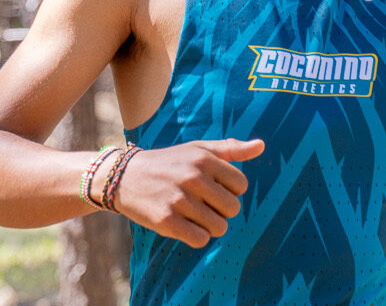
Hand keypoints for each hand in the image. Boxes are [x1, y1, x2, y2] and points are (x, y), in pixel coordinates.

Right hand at [113, 138, 264, 248]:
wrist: (124, 177)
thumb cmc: (168, 163)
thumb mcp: (197, 150)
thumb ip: (231, 149)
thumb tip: (262, 146)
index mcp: (204, 159)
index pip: (241, 185)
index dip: (229, 190)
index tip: (212, 188)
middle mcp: (193, 177)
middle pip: (233, 209)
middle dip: (221, 210)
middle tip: (202, 204)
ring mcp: (179, 200)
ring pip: (219, 227)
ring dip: (209, 225)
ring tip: (193, 215)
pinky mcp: (166, 221)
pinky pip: (200, 239)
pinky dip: (196, 236)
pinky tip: (183, 225)